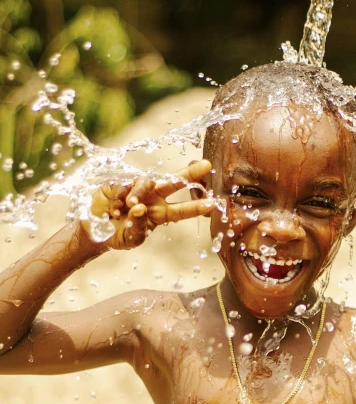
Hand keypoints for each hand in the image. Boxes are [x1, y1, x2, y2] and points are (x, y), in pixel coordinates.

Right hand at [85, 159, 213, 249]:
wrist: (94, 231)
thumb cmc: (118, 236)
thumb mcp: (131, 238)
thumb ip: (139, 227)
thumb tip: (140, 208)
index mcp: (159, 213)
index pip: (181, 210)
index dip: (196, 207)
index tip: (212, 204)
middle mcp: (152, 198)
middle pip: (174, 183)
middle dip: (190, 174)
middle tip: (206, 165)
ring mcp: (136, 188)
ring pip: (146, 183)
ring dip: (140, 192)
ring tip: (130, 205)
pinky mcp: (120, 183)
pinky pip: (124, 185)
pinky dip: (119, 197)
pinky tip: (114, 209)